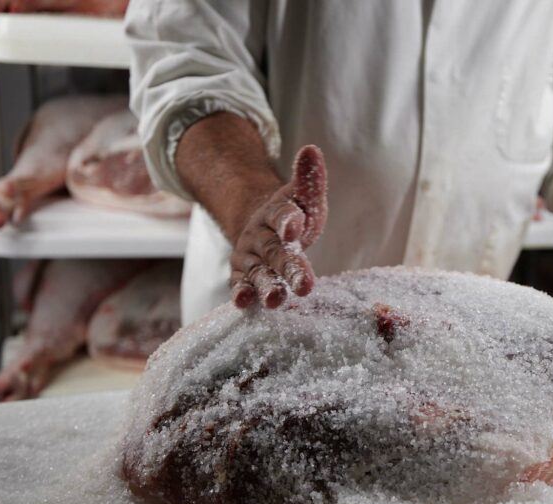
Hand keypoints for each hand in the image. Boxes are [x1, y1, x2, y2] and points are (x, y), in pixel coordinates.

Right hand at [229, 145, 327, 308]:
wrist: (264, 226)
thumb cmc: (295, 214)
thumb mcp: (304, 196)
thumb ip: (310, 178)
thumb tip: (312, 150)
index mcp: (277, 212)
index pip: (283, 216)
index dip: (289, 222)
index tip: (296, 228)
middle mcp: (259, 234)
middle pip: (274, 251)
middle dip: (289, 267)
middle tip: (306, 285)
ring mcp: (249, 255)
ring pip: (258, 272)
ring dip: (266, 286)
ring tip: (277, 300)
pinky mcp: (243, 274)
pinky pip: (241, 284)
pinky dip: (242, 294)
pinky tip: (244, 304)